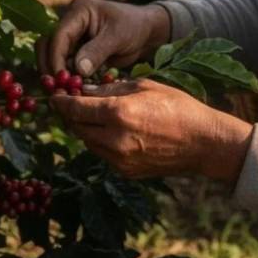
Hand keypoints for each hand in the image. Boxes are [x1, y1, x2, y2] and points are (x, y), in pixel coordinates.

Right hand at [35, 0, 170, 77]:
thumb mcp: (117, 37)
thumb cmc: (134, 27)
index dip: (56, 58)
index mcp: (79, 10)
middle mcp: (71, 21)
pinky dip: (67, 76)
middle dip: (50, 66)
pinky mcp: (76, 49)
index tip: (61, 80)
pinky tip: (73, 88)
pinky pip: (64, 63)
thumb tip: (77, 70)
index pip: (59, 36)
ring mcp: (72, 35)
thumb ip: (96, 52)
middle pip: (47, 44)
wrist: (146, 30)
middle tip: (56, 89)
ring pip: (52, 55)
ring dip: (56, 73)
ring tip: (65, 91)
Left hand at [51, 79, 253, 181]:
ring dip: (84, 128)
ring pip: (87, 142)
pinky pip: (102, 153)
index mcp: (118, 113)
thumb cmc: (177, 106)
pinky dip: (99, 141)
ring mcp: (119, 159)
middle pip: (76, 127)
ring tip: (90, 114)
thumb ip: (109, 89)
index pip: (75, 108)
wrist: (203, 143)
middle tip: (68, 102)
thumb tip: (84, 89)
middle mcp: (114, 139)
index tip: (54, 95)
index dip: (61, 101)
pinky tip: (109, 129)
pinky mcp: (125, 172)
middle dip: (70, 115)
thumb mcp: (143, 86)